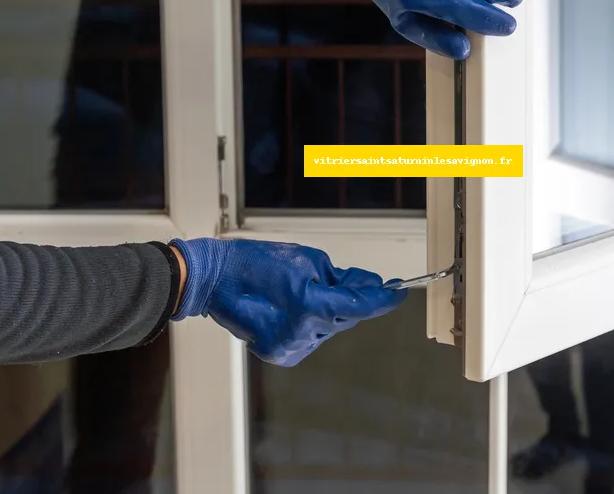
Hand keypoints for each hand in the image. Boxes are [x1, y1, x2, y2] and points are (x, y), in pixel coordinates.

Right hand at [169, 238, 406, 365]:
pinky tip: (295, 308)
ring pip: (328, 329)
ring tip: (307, 289)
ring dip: (329, 311)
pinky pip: (310, 338)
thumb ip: (341, 276)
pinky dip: (311, 323)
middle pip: (345, 318)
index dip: (383, 300)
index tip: (399, 293)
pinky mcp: (280, 354)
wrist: (214, 280)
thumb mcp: (307, 259)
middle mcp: (301, 334)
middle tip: (354, 278)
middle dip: (353, 299)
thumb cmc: (257, 262)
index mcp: (309, 306)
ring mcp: (289, 348)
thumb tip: (368, 286)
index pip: (360, 306)